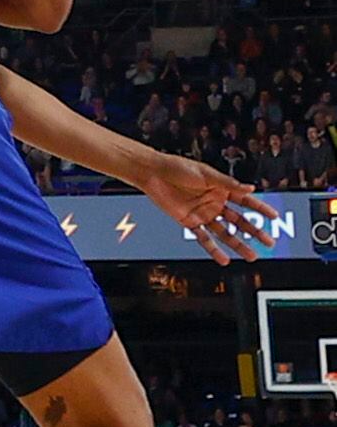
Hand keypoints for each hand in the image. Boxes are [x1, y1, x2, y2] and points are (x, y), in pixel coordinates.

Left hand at [136, 155, 274, 261]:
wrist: (152, 173)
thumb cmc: (177, 167)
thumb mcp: (205, 174)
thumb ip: (227, 183)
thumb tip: (251, 188)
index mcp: (221, 188)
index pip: (246, 201)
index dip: (260, 209)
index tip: (274, 217)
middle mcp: (214, 202)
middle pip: (239, 221)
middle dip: (255, 232)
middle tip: (269, 242)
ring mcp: (202, 213)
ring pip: (224, 232)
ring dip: (237, 244)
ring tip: (251, 255)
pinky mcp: (189, 221)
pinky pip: (203, 238)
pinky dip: (213, 249)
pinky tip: (223, 259)